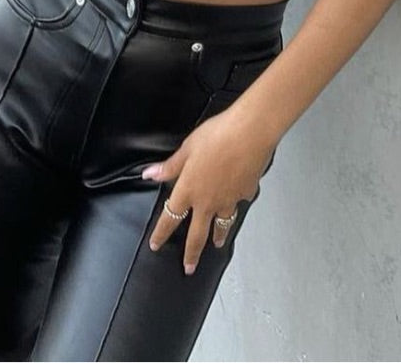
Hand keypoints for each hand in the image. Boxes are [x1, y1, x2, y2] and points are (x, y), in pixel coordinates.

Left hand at [142, 106, 274, 275]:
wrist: (250, 133)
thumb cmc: (219, 135)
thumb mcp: (188, 147)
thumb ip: (170, 166)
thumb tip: (150, 174)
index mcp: (188, 190)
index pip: (170, 219)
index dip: (161, 234)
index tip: (156, 244)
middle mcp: (208, 201)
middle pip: (197, 235)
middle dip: (191, 253)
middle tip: (189, 267)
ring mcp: (229, 199)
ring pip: (221, 225)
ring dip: (219, 236)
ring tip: (219, 243)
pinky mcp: (246, 192)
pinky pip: (241, 201)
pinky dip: (239, 202)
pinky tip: (241, 199)